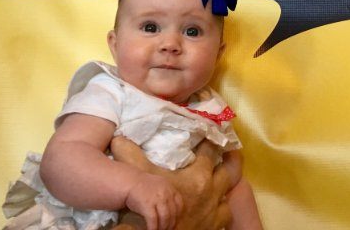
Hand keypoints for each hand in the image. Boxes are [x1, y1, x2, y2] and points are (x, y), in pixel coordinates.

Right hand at [111, 136, 240, 229]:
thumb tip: (118, 138)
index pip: (212, 150)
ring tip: (224, 177)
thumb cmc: (152, 209)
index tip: (216, 130)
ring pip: (232, 191)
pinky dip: (223, 206)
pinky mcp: (216, 225)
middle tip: (230, 150)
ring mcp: (216, 209)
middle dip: (231, 158)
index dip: (213, 139)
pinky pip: (226, 212)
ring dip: (228, 184)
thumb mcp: (140, 179)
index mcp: (199, 176)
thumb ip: (131, 156)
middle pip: (232, 169)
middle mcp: (213, 190)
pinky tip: (217, 204)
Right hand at [125, 172, 182, 229]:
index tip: (175, 222)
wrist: (129, 182)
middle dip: (171, 224)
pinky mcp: (147, 205)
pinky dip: (153, 228)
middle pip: (173, 213)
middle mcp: (166, 193)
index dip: (178, 216)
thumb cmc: (143, 186)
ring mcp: (157, 198)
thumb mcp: (159, 186)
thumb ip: (167, 195)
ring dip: (163, 227)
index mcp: (170, 188)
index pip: (179, 205)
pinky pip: (153, 220)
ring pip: (165, 218)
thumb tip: (171, 211)